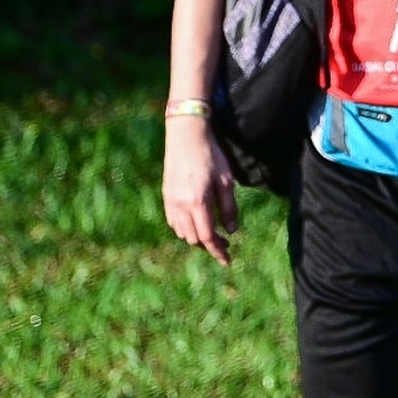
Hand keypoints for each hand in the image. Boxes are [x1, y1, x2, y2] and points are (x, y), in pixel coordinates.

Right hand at [162, 112, 237, 265]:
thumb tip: (231, 232)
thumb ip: (228, 208)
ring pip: (182, 232)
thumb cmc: (211, 156)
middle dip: (210, 245)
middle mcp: (181, 205)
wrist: (186, 136)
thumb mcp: (226, 181)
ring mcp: (170, 201)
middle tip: (225, 245)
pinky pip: (174, 222)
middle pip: (194, 238)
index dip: (218, 251)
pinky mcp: (166, 196)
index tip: (227, 261)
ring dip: (197, 238)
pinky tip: (196, 223)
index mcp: (198, 202)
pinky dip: (185, 228)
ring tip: (213, 235)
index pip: (208, 237)